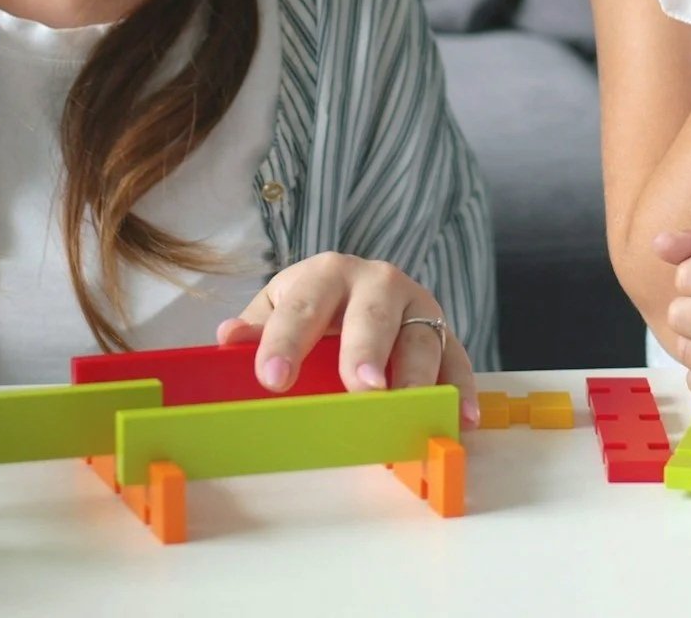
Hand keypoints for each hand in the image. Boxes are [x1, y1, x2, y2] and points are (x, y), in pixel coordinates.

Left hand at [215, 252, 479, 427]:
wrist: (361, 288)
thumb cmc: (315, 306)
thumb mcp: (281, 306)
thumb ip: (259, 325)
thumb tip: (229, 339)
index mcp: (327, 274)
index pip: (304, 307)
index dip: (286, 342)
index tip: (271, 377)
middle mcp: (377, 283)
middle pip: (372, 314)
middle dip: (365, 350)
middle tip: (359, 386)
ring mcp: (416, 307)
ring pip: (421, 336)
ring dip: (417, 372)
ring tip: (409, 403)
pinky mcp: (444, 333)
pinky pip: (458, 359)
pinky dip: (460, 388)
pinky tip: (460, 416)